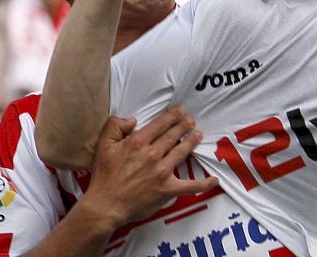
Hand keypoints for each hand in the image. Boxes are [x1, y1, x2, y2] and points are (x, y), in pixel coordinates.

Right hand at [84, 106, 218, 227]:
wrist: (104, 205)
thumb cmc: (104, 176)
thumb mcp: (103, 145)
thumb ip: (115, 126)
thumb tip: (133, 119)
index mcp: (138, 142)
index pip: (162, 124)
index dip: (174, 115)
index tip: (181, 111)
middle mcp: (153, 155)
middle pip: (174, 135)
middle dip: (185, 125)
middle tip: (192, 119)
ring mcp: (162, 172)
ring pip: (182, 152)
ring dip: (192, 141)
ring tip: (198, 134)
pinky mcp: (167, 189)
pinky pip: (189, 186)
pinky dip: (203, 184)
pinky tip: (214, 180)